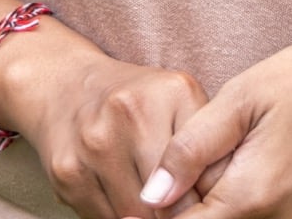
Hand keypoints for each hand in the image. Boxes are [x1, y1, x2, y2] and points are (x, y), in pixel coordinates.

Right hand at [0, 19, 220, 217]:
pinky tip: (122, 199)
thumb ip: (205, 143)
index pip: (201, 169)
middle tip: (180, 207)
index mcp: (169, 93)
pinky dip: (117, 218)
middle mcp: (128, 114)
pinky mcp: (67, 174)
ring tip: (153, 202)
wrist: (67, 86)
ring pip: (133, 217)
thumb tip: (224, 197)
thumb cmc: (137, 100)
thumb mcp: (179, 101)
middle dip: (176, 214)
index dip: (205, 198)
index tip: (207, 204)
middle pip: (166, 200)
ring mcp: (94, 145)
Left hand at [132, 36, 291, 218]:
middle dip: (184, 203)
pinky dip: (236, 201)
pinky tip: (239, 164)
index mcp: (251, 198)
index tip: (154, 173)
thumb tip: (150, 196)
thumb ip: (193, 147)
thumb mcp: (247, 95)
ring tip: (213, 157)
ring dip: (210, 203)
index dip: (158, 206)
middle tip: (186, 160)